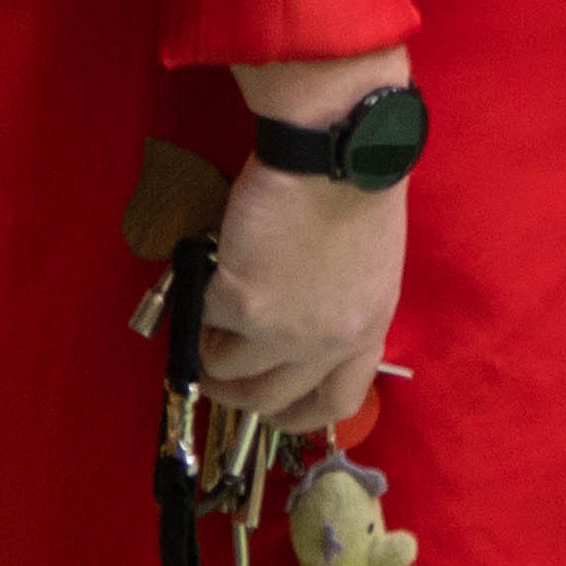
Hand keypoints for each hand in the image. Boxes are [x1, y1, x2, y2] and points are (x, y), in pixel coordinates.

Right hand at [198, 46, 418, 439]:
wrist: (337, 150)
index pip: (337, 403)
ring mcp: (283, 330)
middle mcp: (328, 343)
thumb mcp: (369, 266)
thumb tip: (300, 323)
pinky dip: (196, 305)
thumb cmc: (356, 188)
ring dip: (209, 349)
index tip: (273, 410)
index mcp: (368, 329)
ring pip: (227, 369)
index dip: (299, 415)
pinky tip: (201, 281)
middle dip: (235, 393)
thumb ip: (340, 305)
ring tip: (205, 321)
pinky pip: (203, 321)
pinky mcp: (242, 304)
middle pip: (271, 401)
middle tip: (214, 369)